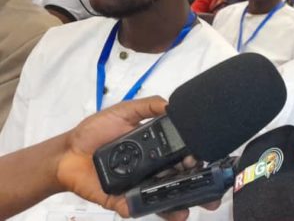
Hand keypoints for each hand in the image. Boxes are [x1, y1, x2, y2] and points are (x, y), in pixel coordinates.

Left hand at [56, 96, 219, 219]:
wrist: (67, 153)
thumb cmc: (94, 132)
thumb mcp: (123, 112)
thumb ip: (147, 106)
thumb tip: (171, 104)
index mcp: (156, 150)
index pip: (182, 156)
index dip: (195, 159)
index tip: (200, 159)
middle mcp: (152, 170)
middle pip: (179, 181)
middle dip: (197, 187)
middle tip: (206, 190)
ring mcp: (138, 186)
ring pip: (162, 198)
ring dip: (176, 207)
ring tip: (184, 210)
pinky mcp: (121, 199)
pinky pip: (133, 207)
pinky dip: (138, 209)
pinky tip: (142, 208)